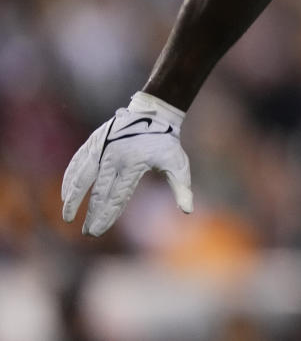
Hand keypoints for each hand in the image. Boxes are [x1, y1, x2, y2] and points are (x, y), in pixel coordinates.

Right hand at [62, 92, 193, 235]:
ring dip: (73, 198)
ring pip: (82, 176)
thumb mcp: (178, 163)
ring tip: (67, 216)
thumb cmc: (166, 142)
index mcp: (134, 163)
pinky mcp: (94, 142)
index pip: (117, 196)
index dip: (106, 215)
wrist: (153, 113)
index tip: (98, 231)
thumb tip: (188, 211)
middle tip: (87, 233)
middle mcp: (114, 156)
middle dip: (91, 213)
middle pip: (99, 190)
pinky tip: (66, 194)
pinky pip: (77, 162)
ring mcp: (101, 148)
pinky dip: (70, 179)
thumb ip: (182, 187)